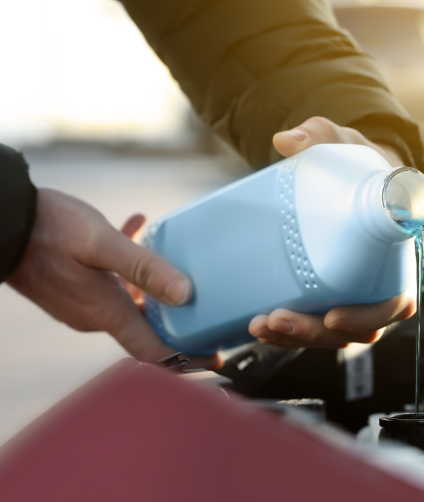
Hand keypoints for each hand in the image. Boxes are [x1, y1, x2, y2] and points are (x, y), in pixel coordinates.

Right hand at [7, 188, 218, 368]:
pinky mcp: (72, 286)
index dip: (187, 358)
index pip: (152, 351)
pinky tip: (139, 226)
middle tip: (211, 307)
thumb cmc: (47, 229)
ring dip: (155, 285)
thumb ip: (144, 268)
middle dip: (178, 320)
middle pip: (146, 328)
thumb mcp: (102, 244)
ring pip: (130, 301)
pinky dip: (129, 264)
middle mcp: (94, 315)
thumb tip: (186, 294)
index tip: (214, 358)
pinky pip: (111, 280)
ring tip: (180, 261)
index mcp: (104, 313)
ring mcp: (82, 302)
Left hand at [249, 117, 414, 348]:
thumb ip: (319, 135)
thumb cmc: (359, 164)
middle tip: (278, 318)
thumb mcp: (343, 144)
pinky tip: (259, 325)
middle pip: (359, 329)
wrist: (350, 173)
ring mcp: (356, 293)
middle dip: (315, 332)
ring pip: (336, 336)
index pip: (396, 301)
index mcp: (396, 254)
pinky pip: (317, 327)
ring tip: (261, 325)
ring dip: (299, 338)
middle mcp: (380, 282)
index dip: (368, 316)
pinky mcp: (331, 295)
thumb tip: (285, 141)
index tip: (333, 315)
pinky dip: (290, 334)